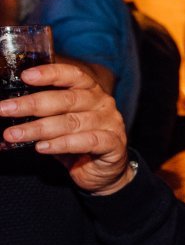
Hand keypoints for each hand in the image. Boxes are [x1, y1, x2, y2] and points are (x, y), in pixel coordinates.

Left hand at [0, 63, 131, 193]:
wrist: (104, 171)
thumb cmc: (78, 141)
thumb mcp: (60, 121)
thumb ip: (44, 112)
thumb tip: (8, 106)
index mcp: (90, 90)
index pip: (73, 75)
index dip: (50, 73)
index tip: (26, 76)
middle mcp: (102, 103)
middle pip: (67, 100)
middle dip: (32, 104)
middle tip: (5, 109)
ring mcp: (110, 123)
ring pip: (72, 122)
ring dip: (39, 128)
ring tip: (13, 135)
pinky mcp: (114, 144)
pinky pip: (87, 142)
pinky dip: (62, 144)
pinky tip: (42, 148)